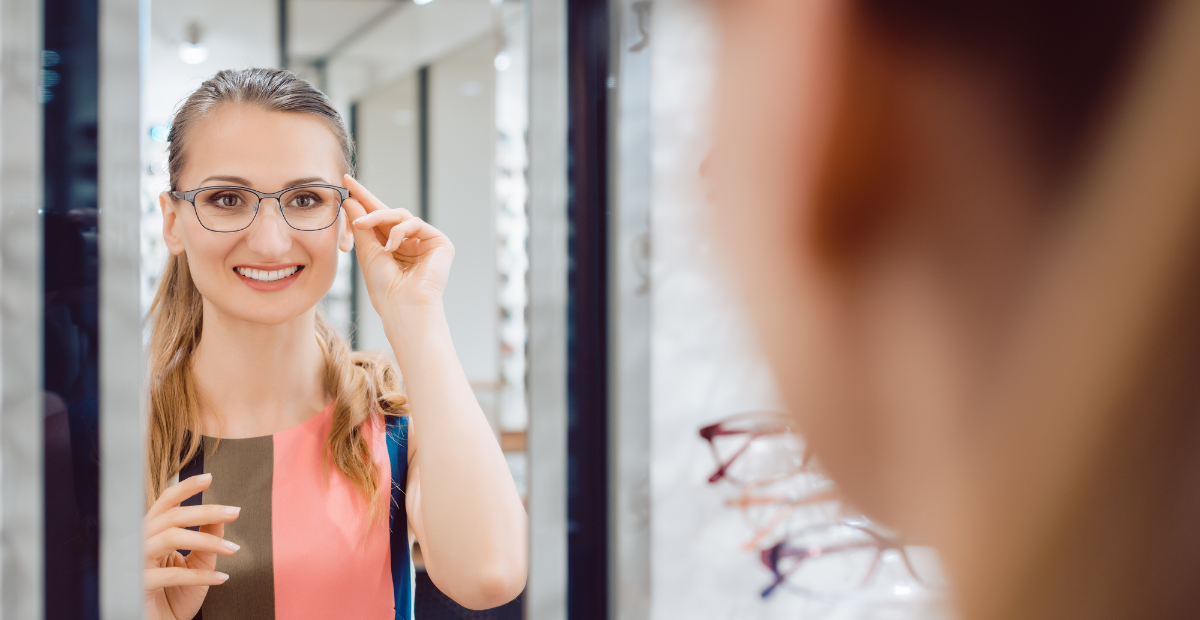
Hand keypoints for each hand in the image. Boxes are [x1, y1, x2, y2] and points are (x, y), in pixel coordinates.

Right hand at [144, 473, 240, 619]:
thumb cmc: (176, 596)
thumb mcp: (199, 563)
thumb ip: (207, 538)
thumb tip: (221, 515)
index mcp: (152, 534)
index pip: (165, 503)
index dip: (185, 488)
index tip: (209, 478)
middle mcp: (139, 543)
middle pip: (171, 516)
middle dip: (206, 511)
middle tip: (235, 512)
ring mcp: (135, 563)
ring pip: (170, 537)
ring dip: (206, 540)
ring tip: (232, 548)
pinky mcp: (138, 585)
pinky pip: (170, 574)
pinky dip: (200, 576)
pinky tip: (222, 579)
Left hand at [342, 175, 454, 313]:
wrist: (403, 306)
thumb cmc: (384, 287)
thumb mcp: (367, 252)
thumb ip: (361, 225)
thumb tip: (350, 200)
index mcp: (393, 249)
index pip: (378, 221)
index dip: (363, 202)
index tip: (346, 184)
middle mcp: (410, 244)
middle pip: (389, 214)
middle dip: (367, 199)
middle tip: (349, 184)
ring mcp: (425, 242)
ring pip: (400, 216)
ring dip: (377, 217)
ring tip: (361, 225)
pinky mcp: (440, 243)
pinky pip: (415, 223)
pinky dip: (399, 231)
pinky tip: (391, 246)